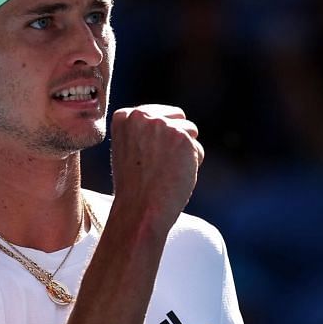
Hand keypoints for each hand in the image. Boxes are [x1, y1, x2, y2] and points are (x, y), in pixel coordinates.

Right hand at [109, 104, 201, 233]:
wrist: (139, 209)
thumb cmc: (134, 186)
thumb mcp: (128, 149)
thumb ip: (144, 130)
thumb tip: (170, 118)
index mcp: (124, 117)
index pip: (159, 114)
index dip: (158, 138)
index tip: (144, 158)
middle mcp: (141, 116)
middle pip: (177, 118)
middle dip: (174, 140)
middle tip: (155, 165)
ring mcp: (162, 125)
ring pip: (190, 131)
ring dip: (184, 152)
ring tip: (164, 171)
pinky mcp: (182, 138)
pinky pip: (198, 149)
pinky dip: (192, 165)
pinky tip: (173, 176)